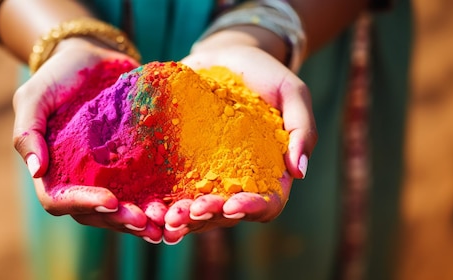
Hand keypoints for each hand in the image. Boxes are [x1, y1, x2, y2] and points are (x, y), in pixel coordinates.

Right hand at [12, 38, 164, 242]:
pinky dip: (156, 201)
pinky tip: (174, 205)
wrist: (91, 56)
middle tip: (145, 222)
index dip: (84, 205)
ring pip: (120, 209)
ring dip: (139, 221)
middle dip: (118, 221)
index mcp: (51, 170)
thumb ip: (28, 132)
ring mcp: (105, 174)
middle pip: (94, 214)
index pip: (60, 200)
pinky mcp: (131, 163)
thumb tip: (37, 171)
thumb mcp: (33, 97)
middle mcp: (78, 179)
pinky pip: (142, 189)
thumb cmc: (56, 76)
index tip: (110, 201)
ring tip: (162, 224)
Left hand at [162, 44, 316, 243]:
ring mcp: (208, 175)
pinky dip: (162, 203)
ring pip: (197, 210)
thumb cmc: (266, 75)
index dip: (250, 209)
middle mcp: (238, 182)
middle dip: (208, 217)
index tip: (232, 206)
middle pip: (227, 214)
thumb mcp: (292, 93)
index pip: (267, 204)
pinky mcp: (182, 165)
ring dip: (183, 219)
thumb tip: (300, 172)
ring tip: (167, 219)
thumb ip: (302, 129)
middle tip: (190, 212)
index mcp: (270, 174)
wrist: (227, 57)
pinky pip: (172, 189)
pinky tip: (149, 208)